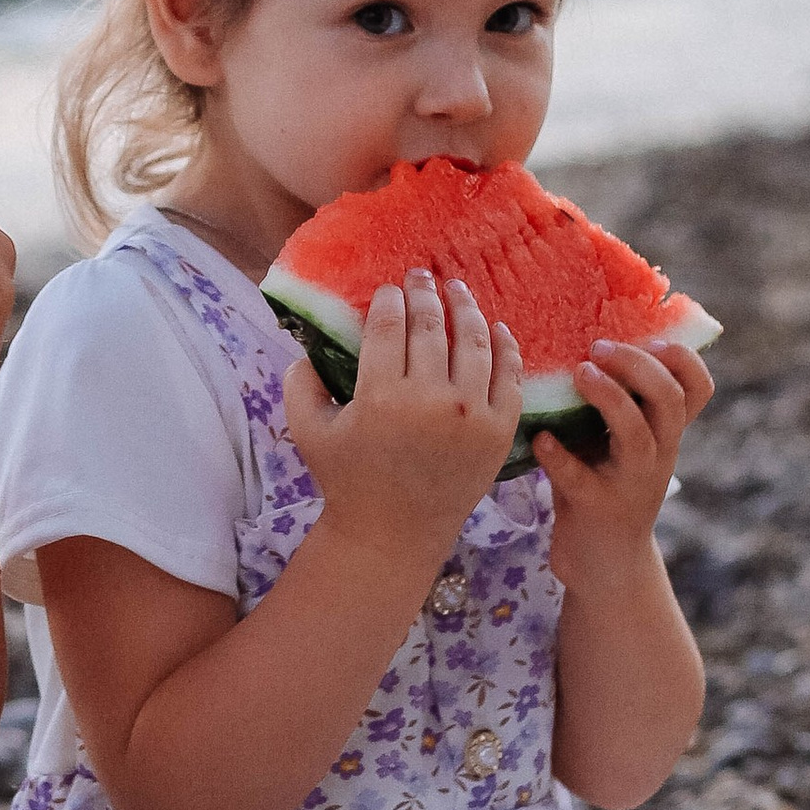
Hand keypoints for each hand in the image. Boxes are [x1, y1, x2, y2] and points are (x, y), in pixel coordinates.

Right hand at [284, 269, 522, 559]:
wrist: (394, 533)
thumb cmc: (348, 479)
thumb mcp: (308, 430)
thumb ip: (300, 382)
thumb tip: (311, 344)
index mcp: (381, 396)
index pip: (390, 324)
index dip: (390, 298)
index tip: (390, 290)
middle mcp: (430, 400)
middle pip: (431, 325)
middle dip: (425, 292)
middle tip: (422, 276)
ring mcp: (472, 415)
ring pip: (474, 341)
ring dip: (466, 307)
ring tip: (458, 291)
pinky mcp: (500, 431)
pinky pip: (509, 376)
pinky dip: (505, 345)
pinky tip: (495, 328)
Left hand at [534, 335, 710, 589]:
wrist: (606, 567)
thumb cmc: (604, 489)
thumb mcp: (620, 445)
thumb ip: (617, 404)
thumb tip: (584, 340)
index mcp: (665, 435)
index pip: (698, 390)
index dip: (684, 359)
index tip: (652, 338)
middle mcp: (658, 455)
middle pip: (669, 400)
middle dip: (638, 366)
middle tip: (598, 348)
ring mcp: (631, 483)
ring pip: (637, 434)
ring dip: (610, 398)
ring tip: (580, 373)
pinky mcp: (598, 509)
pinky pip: (580, 478)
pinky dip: (559, 455)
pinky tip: (540, 438)